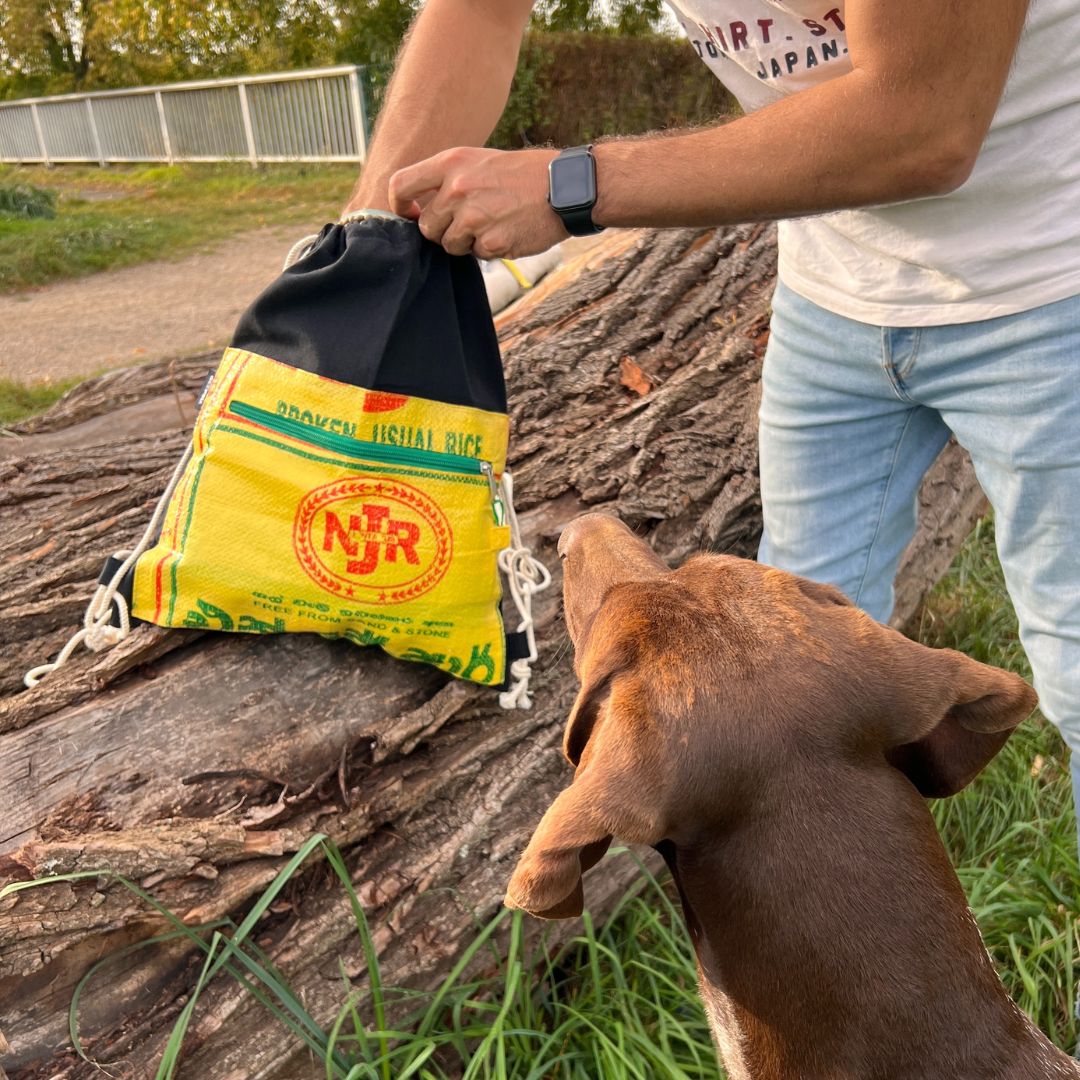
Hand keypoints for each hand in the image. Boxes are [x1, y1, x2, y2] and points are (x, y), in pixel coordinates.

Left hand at [388, 147, 568, 258]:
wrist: (564, 187)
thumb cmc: (521, 175)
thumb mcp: (479, 162)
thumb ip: (447, 180)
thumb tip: (418, 209)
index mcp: (451, 163)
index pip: (401, 185)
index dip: (399, 206)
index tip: (409, 214)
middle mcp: (458, 188)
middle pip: (427, 226)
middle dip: (443, 231)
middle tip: (469, 222)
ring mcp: (474, 217)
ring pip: (450, 245)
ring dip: (467, 242)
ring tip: (492, 223)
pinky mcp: (491, 242)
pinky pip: (477, 255)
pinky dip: (490, 249)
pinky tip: (508, 231)